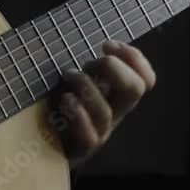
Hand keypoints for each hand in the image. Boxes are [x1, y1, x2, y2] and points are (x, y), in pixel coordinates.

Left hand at [53, 40, 155, 166]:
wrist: (44, 141)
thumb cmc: (60, 101)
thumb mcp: (78, 78)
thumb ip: (90, 66)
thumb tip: (92, 41)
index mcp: (118, 94)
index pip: (145, 79)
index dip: (134, 58)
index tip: (108, 46)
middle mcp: (114, 112)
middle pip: (135, 90)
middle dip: (113, 67)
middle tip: (90, 63)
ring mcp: (99, 131)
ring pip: (105, 111)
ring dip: (85, 86)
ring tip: (68, 76)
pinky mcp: (81, 148)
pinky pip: (89, 136)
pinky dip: (79, 115)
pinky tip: (67, 99)